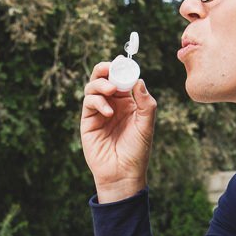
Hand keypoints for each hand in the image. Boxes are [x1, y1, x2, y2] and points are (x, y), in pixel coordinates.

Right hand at [80, 63, 156, 202]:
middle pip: (104, 78)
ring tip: (111, 90)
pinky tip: (108, 111)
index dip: (122, 69)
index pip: (123, 79)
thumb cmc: (137, 151)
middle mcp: (112, 104)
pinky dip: (97, 101)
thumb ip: (146, 103)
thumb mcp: (147, 125)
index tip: (124, 61)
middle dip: (105, 69)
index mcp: (128, 103)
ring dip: (101, 83)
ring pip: (93, 87)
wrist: (123, 173)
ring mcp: (99, 112)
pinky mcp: (88, 121)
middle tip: (111, 67)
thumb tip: (139, 80)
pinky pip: (88, 102)